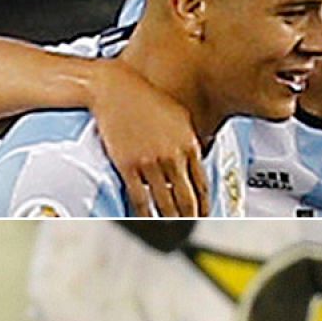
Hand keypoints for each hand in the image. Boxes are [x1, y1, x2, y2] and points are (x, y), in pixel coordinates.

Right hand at [90, 59, 208, 216]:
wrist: (115, 88)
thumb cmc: (144, 97)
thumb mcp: (179, 115)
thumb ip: (191, 139)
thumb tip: (199, 155)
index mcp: (189, 145)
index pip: (202, 185)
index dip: (205, 205)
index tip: (206, 215)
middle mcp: (173, 156)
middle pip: (187, 199)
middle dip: (191, 218)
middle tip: (191, 230)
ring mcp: (151, 163)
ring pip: (165, 202)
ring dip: (170, 221)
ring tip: (171, 232)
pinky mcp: (128, 166)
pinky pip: (139, 198)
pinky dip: (144, 214)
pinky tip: (146, 222)